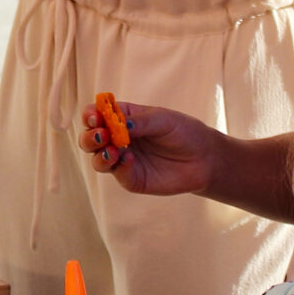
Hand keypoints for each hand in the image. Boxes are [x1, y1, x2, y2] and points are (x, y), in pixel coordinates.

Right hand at [77, 101, 223, 198]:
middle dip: (89, 137)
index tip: (95, 118)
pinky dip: (120, 167)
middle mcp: (117, 139)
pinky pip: (118, 174)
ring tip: (113, 151)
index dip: (90, 116)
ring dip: (100, 155)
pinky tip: (130, 160)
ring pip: (97, 159)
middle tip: (101, 136)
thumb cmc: (183, 132)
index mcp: (121, 118)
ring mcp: (122, 160)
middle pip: (89, 139)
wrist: (204, 158)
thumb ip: (139, 122)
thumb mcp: (162, 120)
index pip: (96, 115)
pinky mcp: (131, 179)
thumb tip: (116, 124)